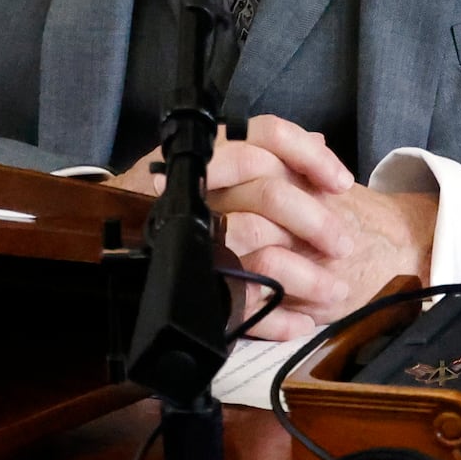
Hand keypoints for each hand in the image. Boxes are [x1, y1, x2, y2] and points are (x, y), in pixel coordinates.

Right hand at [103, 115, 425, 339]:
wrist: (116, 231)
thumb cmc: (194, 200)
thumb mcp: (230, 170)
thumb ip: (271, 156)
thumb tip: (320, 139)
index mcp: (219, 155)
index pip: (269, 137)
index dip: (309, 156)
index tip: (341, 184)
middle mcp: (207, 188)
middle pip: (269, 193)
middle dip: (315, 221)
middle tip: (344, 245)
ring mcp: (200, 236)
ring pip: (260, 250)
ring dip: (307, 276)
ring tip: (333, 292)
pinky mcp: (196, 283)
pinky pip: (243, 304)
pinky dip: (278, 318)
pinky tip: (299, 323)